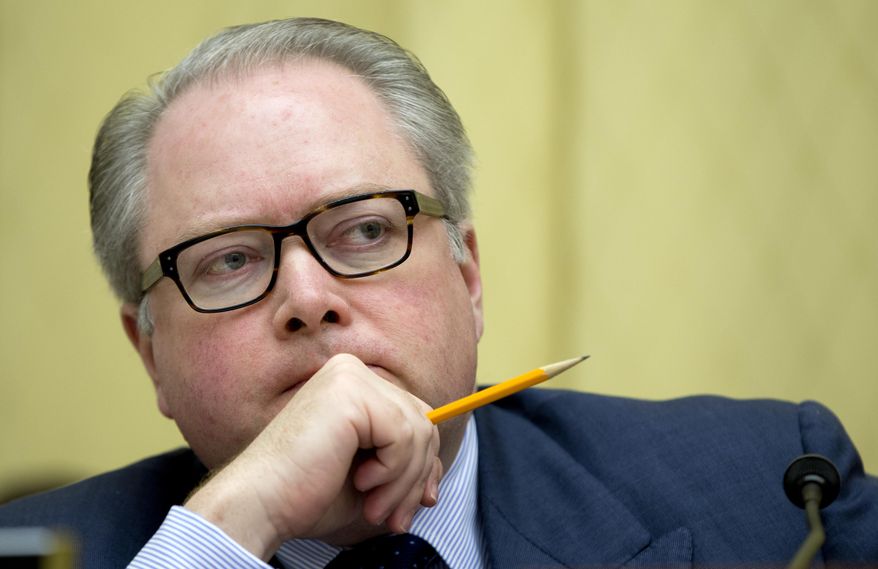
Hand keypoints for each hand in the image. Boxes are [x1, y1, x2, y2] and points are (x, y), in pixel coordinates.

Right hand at [183, 353, 442, 558]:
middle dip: (416, 476)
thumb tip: (435, 479)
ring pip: (418, 430)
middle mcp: (352, 371)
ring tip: (375, 508)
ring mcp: (351, 377)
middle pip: (422, 420)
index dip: (424, 462)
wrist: (262, 503)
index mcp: (352, 384)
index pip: (415, 415)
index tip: (418, 502)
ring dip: (404, 481)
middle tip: (393, 516)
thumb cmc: (306, 494)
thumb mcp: (371, 479)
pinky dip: (393, 470)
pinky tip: (362, 482)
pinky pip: (403, 434)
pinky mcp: (351, 392)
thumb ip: (404, 469)